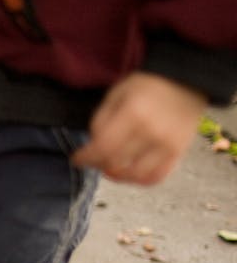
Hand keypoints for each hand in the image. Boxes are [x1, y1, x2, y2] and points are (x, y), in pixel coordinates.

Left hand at [71, 72, 206, 185]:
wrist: (185, 81)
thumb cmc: (146, 86)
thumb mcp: (116, 94)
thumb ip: (101, 120)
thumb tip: (93, 146)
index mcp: (134, 114)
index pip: (103, 147)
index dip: (85, 158)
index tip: (77, 159)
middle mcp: (152, 132)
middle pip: (116, 163)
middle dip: (98, 164)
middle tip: (93, 159)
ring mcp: (168, 145)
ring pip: (134, 175)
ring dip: (117, 176)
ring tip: (110, 167)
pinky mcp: (179, 152)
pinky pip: (156, 177)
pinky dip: (139, 180)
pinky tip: (130, 173)